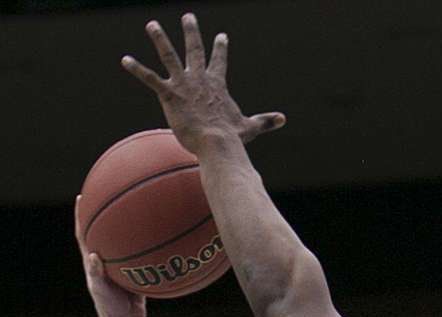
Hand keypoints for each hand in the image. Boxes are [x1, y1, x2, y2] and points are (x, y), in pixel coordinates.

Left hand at [75, 194, 172, 316]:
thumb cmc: (110, 309)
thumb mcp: (100, 290)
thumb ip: (96, 273)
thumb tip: (92, 254)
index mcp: (93, 263)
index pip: (84, 234)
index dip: (81, 216)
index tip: (82, 197)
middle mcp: (104, 262)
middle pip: (101, 232)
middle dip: (101, 214)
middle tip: (104, 194)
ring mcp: (119, 269)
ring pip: (121, 243)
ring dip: (124, 228)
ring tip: (132, 211)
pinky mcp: (132, 276)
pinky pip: (138, 257)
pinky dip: (144, 248)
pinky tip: (157, 239)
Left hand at [121, 12, 285, 154]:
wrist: (217, 144)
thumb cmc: (232, 138)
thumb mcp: (250, 127)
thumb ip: (266, 121)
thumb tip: (284, 119)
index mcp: (217, 85)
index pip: (219, 60)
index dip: (220, 48)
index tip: (221, 36)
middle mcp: (199, 79)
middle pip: (194, 49)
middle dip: (191, 32)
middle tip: (188, 17)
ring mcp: (184, 85)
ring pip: (169, 56)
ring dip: (159, 39)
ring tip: (152, 25)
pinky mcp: (169, 95)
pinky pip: (150, 79)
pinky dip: (137, 69)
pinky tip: (125, 60)